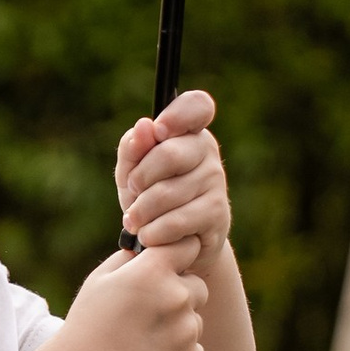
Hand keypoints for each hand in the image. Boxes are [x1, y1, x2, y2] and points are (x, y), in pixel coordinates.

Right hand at [64, 240, 208, 350]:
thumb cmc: (88, 325)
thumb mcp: (100, 280)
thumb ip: (130, 258)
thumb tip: (151, 250)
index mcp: (152, 271)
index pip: (188, 246)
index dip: (178, 256)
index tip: (169, 267)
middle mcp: (176, 297)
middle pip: (198, 286)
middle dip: (180, 294)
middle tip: (148, 313)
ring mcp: (186, 330)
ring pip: (194, 321)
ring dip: (177, 327)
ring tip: (143, 340)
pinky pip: (194, 349)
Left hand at [116, 90, 231, 265]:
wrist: (177, 244)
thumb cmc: (152, 198)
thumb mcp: (133, 171)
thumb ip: (133, 148)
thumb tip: (144, 127)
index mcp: (188, 131)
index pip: (198, 105)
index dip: (177, 115)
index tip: (158, 131)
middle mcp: (207, 151)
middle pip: (168, 154)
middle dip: (140, 178)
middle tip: (131, 192)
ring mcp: (216, 181)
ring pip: (167, 193)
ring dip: (141, 212)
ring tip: (134, 221)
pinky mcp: (218, 213)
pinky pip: (176, 221)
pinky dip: (153, 231)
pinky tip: (148, 235)